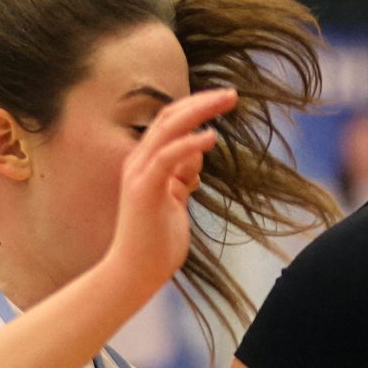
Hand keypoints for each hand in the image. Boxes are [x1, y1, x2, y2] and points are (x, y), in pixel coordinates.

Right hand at [104, 86, 237, 301]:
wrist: (135, 273)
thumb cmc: (156, 242)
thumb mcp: (174, 202)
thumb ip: (181, 179)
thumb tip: (194, 162)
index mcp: (145, 162)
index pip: (169, 122)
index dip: (195, 107)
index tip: (224, 102)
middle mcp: (139, 162)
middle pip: (169, 116)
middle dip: (202, 102)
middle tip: (232, 94)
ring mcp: (139, 174)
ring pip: (168, 128)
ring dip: (200, 111)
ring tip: (228, 102)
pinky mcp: (144, 190)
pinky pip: (167, 158)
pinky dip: (189, 144)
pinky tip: (211, 138)